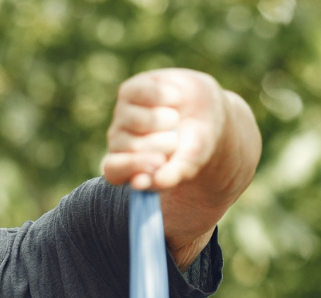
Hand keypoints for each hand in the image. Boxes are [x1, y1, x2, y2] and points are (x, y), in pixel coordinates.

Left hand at [103, 69, 227, 191]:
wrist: (206, 114)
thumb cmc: (192, 147)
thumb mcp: (187, 164)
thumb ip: (170, 175)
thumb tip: (152, 183)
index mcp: (127, 169)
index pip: (114, 170)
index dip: (133, 166)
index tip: (159, 162)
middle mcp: (118, 143)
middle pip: (131, 145)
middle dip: (162, 143)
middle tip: (175, 141)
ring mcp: (121, 116)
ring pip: (139, 119)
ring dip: (167, 119)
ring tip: (174, 120)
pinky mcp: (129, 91)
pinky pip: (146, 93)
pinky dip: (167, 96)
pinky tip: (174, 99)